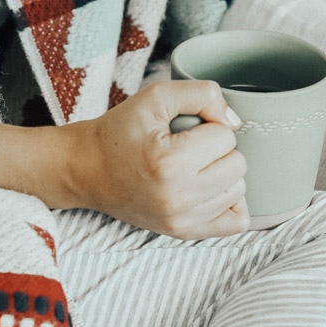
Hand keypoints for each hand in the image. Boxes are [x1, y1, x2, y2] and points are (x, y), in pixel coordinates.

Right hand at [0, 80, 248, 237]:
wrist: (87, 169)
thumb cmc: (119, 131)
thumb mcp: (156, 96)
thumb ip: (202, 94)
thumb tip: (234, 121)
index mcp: (171, 162)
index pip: (226, 137)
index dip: (209, 125)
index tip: (186, 129)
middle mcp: (179, 197)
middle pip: (238, 165)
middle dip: (218, 150)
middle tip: (190, 147)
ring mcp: (182, 220)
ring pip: (238, 191)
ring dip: (223, 174)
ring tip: (194, 166)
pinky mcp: (183, 232)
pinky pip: (235, 223)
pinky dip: (229, 203)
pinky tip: (209, 188)